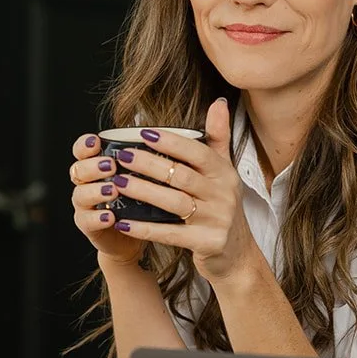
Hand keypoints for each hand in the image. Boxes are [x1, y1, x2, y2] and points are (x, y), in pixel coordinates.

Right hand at [69, 133, 145, 266]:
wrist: (132, 236)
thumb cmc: (139, 202)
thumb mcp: (142, 178)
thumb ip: (145, 160)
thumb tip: (166, 138)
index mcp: (96, 167)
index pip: (82, 151)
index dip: (85, 145)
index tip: (96, 141)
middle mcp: (86, 184)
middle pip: (77, 170)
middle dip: (92, 166)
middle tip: (111, 166)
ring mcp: (85, 205)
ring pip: (80, 194)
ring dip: (96, 191)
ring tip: (112, 190)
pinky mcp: (88, 226)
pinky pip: (86, 221)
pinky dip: (98, 217)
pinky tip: (110, 217)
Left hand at [100, 98, 259, 285]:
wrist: (239, 255)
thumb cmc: (223, 208)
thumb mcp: (226, 172)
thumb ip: (219, 138)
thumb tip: (219, 102)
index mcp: (225, 174)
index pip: (198, 152)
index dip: (171, 142)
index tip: (144, 134)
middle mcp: (224, 195)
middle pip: (181, 175)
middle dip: (149, 164)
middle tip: (121, 155)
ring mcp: (216, 220)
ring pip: (174, 202)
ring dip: (143, 192)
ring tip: (118, 183)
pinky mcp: (207, 243)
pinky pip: (170, 234)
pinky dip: (144, 228)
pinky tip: (123, 222)